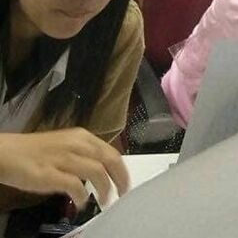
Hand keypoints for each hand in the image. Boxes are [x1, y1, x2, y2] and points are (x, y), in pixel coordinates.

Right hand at [0, 128, 129, 208]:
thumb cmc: (36, 151)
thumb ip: (83, 155)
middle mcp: (76, 144)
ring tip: (105, 201)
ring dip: (104, 189)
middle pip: (109, 160)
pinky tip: (82, 202)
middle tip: (122, 194)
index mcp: (82, 136)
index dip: (122, 169)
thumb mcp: (66, 146)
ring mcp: (64, 158)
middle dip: (120, 179)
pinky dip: (83, 196)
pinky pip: (75, 185)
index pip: (111, 151)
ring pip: (97, 172)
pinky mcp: (50, 174)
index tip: (125, 182)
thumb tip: (100, 170)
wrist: (8, 153)